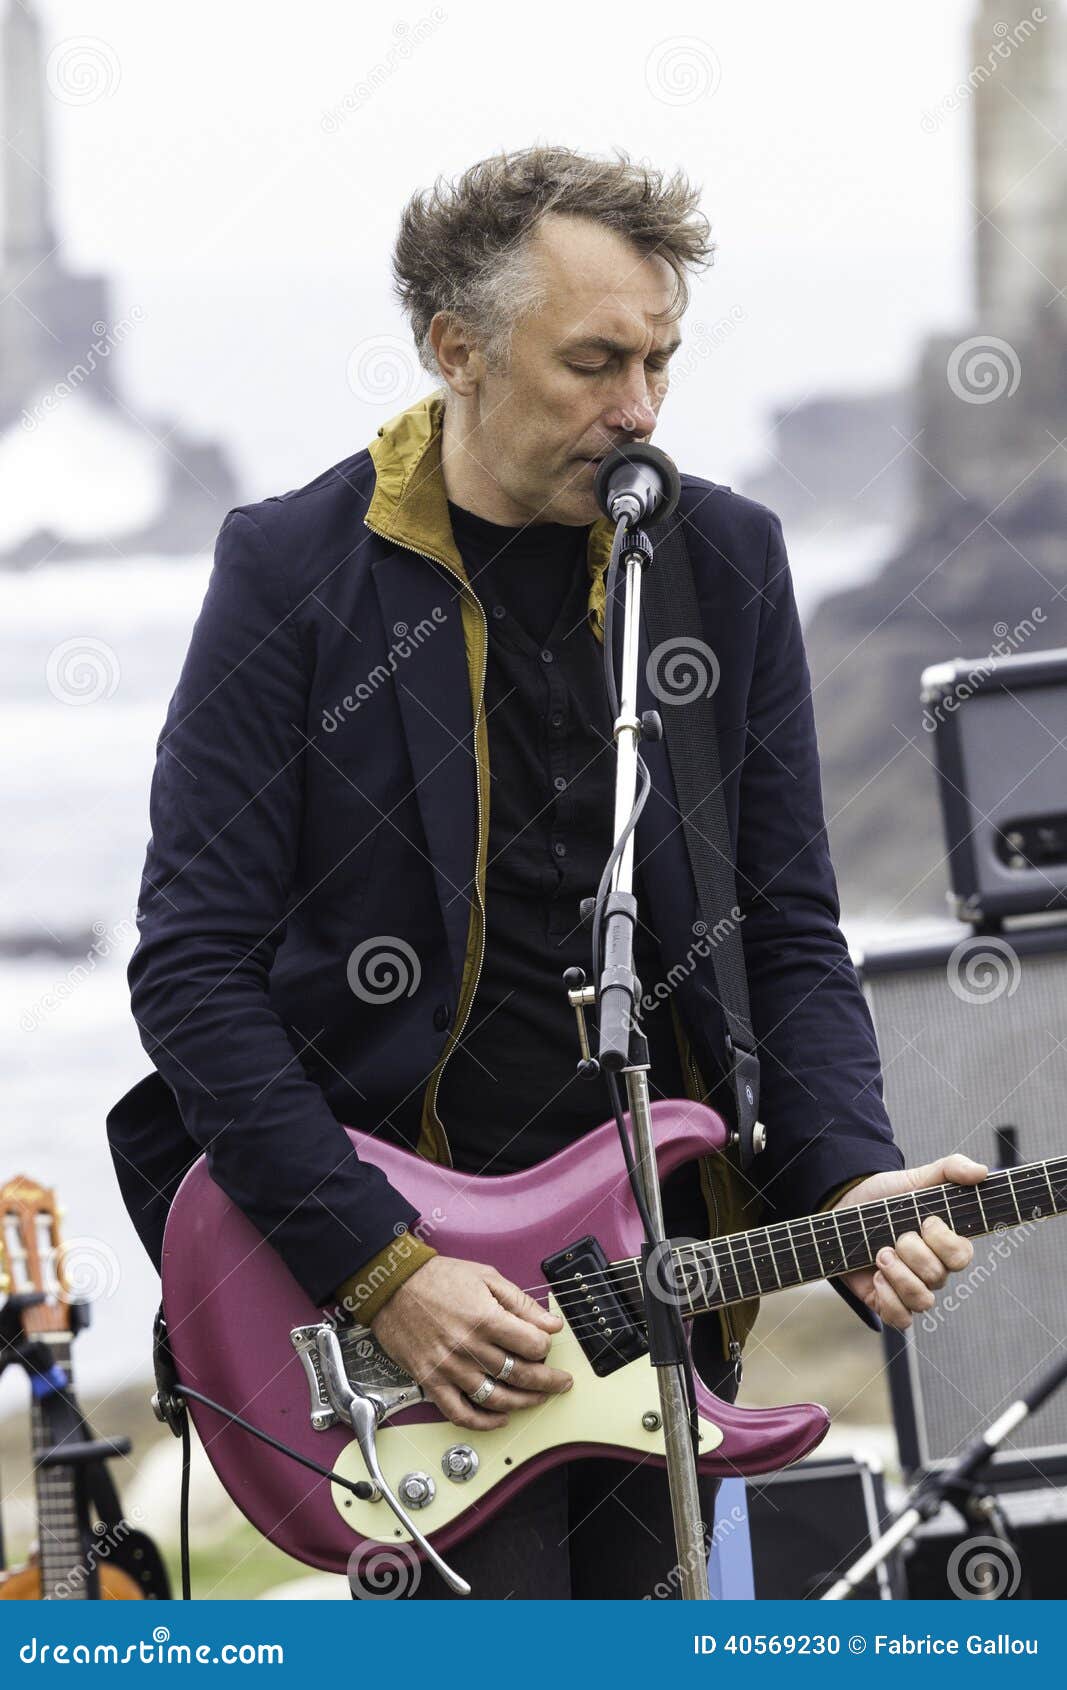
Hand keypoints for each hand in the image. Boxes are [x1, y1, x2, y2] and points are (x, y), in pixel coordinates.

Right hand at [369, 1255, 573, 1430]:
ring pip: (497, 1398)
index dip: (546, 1347)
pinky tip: (500, 1418)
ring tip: (537, 1398)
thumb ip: (521, 1303)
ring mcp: (450, 1368)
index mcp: (486, 1318)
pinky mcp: (431, 1381)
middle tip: (561, 1382)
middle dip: (549, 1382)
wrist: (393, 1286)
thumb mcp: (486, 1277)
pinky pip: (460, 1413)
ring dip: (524, 1402)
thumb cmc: (438, 1278)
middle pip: (521, 1375)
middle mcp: (470, 1347)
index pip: (533, 1345)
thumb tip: (551, 1324)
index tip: (546, 1345)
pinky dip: (483, 1422)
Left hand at [831, 1154, 986, 1329]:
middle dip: (912, 1252)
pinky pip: (902, 1319)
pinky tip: (876, 1278)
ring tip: (881, 1255)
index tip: (926, 1221)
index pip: (963, 1256)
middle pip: (938, 1276)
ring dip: (899, 1276)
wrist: (846, 1207)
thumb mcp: (916, 1177)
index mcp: (945, 1244)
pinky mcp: (888, 1302)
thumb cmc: (886, 1196)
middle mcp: (933, 1269)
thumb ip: (951, 1169)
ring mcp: (911, 1287)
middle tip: (895, 1236)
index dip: (944, 1242)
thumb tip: (982, 1172)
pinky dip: (889, 1301)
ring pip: (923, 1301)